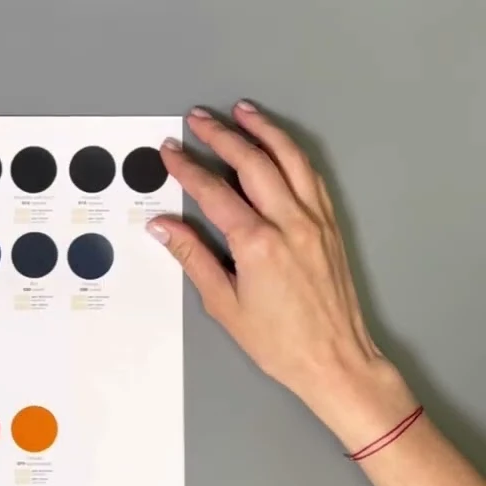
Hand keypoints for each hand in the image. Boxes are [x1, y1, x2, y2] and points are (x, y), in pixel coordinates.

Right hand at [148, 101, 416, 450]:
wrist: (335, 359)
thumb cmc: (280, 342)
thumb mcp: (224, 303)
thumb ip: (193, 257)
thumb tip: (164, 227)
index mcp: (258, 243)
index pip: (215, 191)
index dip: (187, 167)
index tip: (170, 151)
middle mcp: (290, 223)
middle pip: (253, 163)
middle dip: (222, 135)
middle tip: (198, 119)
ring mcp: (315, 221)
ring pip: (289, 159)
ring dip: (264, 131)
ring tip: (243, 112)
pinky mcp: (330, 226)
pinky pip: (311, 176)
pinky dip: (292, 153)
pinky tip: (280, 146)